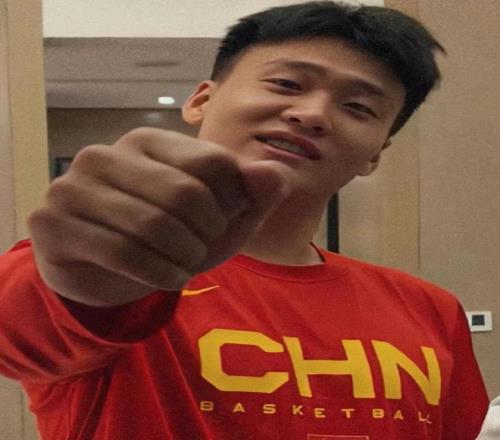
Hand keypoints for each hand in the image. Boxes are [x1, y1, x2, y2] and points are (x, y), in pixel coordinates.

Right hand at [28, 128, 287, 305]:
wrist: (107, 272)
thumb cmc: (169, 238)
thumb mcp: (220, 219)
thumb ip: (252, 194)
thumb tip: (275, 173)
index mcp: (148, 141)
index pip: (214, 163)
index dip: (233, 201)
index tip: (225, 220)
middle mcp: (106, 153)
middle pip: (186, 193)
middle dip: (209, 233)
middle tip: (203, 247)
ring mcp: (73, 186)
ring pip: (154, 225)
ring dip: (186, 257)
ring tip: (186, 265)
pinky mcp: (52, 223)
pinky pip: (123, 252)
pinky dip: (161, 273)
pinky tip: (170, 278)